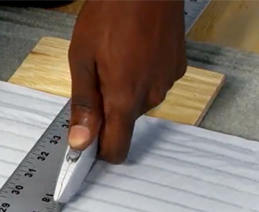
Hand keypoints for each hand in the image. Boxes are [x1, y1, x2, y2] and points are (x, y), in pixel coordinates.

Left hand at [67, 0, 186, 161]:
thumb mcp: (82, 59)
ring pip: (139, 101)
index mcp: (125, 98)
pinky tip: (134, 50)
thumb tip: (80, 142)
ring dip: (125, 89)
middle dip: (108, 108)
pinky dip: (142, 74)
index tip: (87, 141)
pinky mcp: (177, 67)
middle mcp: (151, 95)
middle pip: (125, 122)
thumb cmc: (111, 12)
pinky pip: (154, 82)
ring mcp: (167, 81)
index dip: (100, 150)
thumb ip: (83, 104)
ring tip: (116, 55)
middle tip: (96, 75)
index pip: (117, 148)